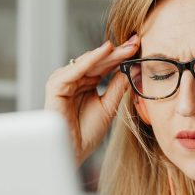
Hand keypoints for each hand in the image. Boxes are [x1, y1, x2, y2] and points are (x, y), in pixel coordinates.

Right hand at [44, 34, 138, 164]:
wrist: (73, 152)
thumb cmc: (86, 133)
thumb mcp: (108, 106)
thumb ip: (117, 87)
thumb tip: (131, 68)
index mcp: (85, 83)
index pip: (104, 66)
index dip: (121, 56)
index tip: (138, 46)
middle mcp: (73, 80)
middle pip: (97, 61)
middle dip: (117, 52)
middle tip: (135, 42)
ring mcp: (63, 81)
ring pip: (88, 62)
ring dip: (107, 54)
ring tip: (125, 47)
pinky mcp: (56, 86)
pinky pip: (75, 69)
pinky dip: (91, 60)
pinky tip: (105, 51)